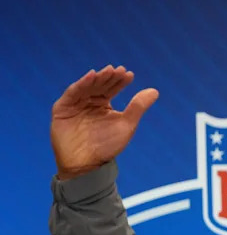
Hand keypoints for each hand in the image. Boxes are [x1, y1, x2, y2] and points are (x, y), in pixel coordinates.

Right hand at [51, 65, 158, 179]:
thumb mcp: (126, 124)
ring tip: (108, 71)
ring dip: (97, 78)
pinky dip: (82, 84)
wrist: (86, 164)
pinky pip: (72, 93)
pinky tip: (92, 76)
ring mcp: (75, 103)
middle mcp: (89, 101)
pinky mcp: (62, 108)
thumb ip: (138, 107)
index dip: (120, 81)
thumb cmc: (107, 146)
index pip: (112, 88)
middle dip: (109, 77)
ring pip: (87, 86)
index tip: (129, 74)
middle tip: (119, 71)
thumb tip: (155, 91)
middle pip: (100, 85)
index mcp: (103, 104)